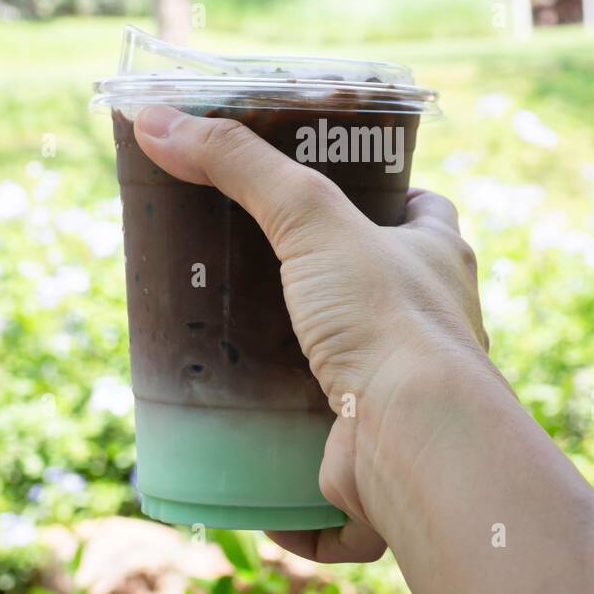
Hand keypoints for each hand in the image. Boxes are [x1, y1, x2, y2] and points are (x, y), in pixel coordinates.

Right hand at [134, 105, 489, 561]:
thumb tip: (154, 118)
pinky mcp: (373, 466)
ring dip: (299, 380)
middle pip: (381, 299)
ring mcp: (405, 403)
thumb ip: (239, 165)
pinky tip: (239, 456)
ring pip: (350, 383)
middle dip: (327, 292)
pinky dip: (287, 475)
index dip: (389, 198)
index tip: (338, 188)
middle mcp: (433, 333)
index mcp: (438, 264)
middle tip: (255, 276)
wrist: (413, 441)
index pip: (424, 214)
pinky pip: (324, 473)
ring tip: (226, 358)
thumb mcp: (310, 217)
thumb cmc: (384, 320)